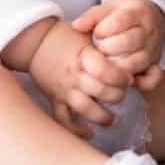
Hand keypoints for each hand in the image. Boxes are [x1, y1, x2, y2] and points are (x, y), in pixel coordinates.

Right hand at [26, 20, 132, 135]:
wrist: (35, 42)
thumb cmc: (66, 36)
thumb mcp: (87, 32)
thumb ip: (106, 43)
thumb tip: (129, 52)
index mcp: (83, 56)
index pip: (104, 70)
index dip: (120, 77)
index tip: (129, 78)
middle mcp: (73, 75)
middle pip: (99, 91)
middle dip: (116, 96)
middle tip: (122, 94)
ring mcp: (63, 89)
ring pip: (84, 108)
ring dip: (101, 117)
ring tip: (112, 119)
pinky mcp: (54, 99)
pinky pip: (63, 119)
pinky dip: (75, 129)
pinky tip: (88, 132)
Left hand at [74, 0, 164, 92]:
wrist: (152, 16)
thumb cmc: (124, 14)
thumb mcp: (110, 8)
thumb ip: (92, 16)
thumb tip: (76, 26)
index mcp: (137, 13)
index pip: (121, 21)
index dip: (104, 29)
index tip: (96, 33)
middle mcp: (149, 31)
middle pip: (130, 42)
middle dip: (109, 48)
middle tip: (100, 49)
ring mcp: (153, 49)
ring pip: (138, 62)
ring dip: (118, 66)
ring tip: (107, 63)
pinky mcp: (155, 64)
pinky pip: (152, 79)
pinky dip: (140, 83)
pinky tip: (125, 79)